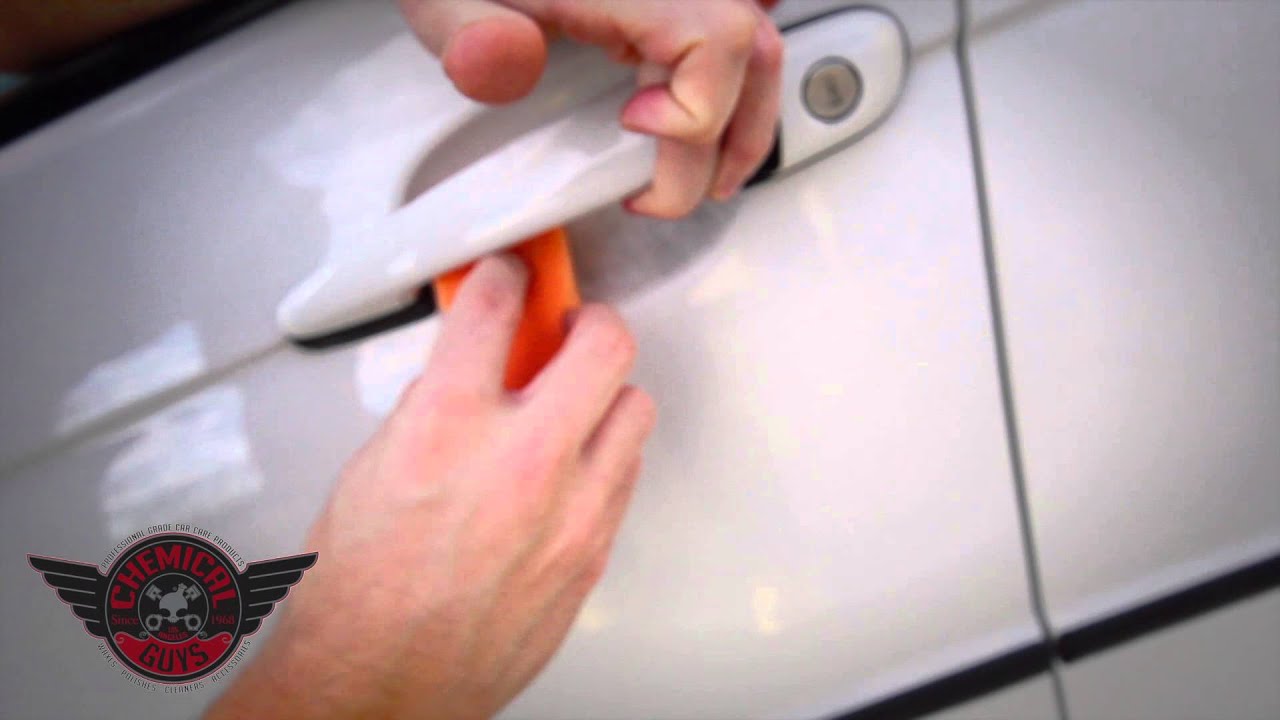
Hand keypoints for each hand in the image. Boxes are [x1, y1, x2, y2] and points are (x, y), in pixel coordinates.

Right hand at [205, 255, 655, 719]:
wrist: (381, 683)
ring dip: (604, 395)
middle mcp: (520, 464)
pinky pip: (625, 479)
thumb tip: (465, 371)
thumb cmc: (359, 594)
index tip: (508, 276)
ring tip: (573, 402)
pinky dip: (603, 459)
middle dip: (586, 319)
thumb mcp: (371, 467)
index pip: (494, 309)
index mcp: (447, 428)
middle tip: (567, 325)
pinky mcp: (591, 554)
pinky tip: (570, 467)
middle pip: (603, 343)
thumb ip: (431, 405)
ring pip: (634, 410)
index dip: (503, 277)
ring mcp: (569, 513)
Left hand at [398, 0, 784, 217]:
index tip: (631, 126)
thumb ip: (470, 31)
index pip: (718, 43)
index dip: (693, 108)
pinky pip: (736, 35)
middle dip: (726, 143)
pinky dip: (735, 88)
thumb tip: (506, 61)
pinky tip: (711, 124)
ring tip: (706, 179)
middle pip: (753, 54)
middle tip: (661, 193)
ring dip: (743, 123)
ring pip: (758, 48)